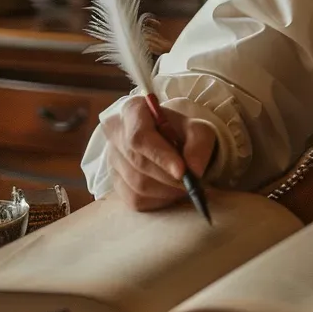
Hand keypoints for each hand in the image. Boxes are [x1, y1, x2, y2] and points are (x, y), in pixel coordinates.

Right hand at [101, 96, 215, 211]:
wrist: (172, 142)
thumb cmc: (182, 132)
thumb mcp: (198, 130)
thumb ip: (199, 144)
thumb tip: (194, 170)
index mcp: (132, 111)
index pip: (140, 136)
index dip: (160, 156)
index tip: (182, 171)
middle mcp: (115, 134)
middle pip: (139, 162)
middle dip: (169, 176)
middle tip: (191, 183)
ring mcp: (112, 159)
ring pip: (137, 184)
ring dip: (167, 190)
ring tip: (184, 185)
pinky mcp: (115, 183)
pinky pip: (136, 199)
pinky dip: (159, 200)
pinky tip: (171, 191)